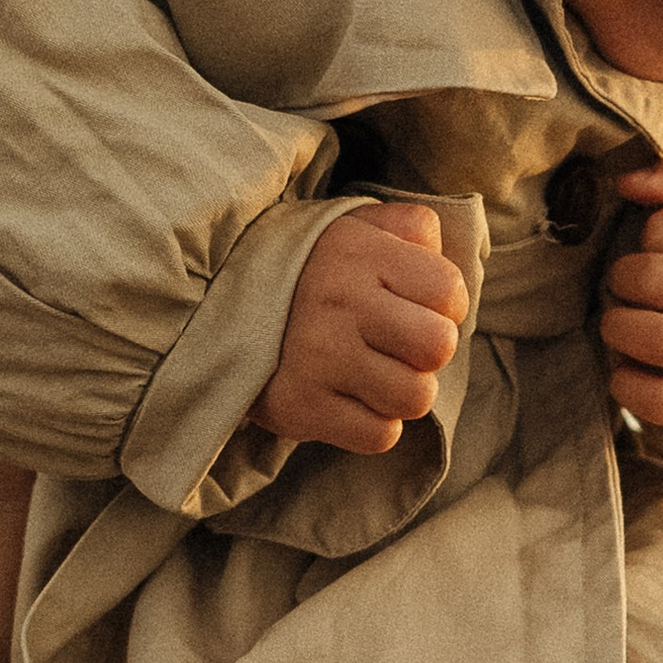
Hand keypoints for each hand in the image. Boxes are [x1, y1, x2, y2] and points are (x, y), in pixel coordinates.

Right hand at [251, 201, 468, 454]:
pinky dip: (373, 423)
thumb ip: (408, 227)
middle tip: (397, 344)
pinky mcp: (299, 408)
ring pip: (415, 397)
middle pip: (439, 346)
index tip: (417, 305)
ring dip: (402, 390)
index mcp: (359, 252)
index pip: (449, 290)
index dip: (445, 304)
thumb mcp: (353, 226)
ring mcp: (318, 358)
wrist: (213, 305)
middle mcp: (340, 303)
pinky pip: (379, 436)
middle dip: (428, 351)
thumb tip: (443, 251)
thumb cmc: (306, 266)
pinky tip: (350, 398)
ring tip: (373, 371)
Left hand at [603, 153, 662, 432]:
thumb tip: (627, 181)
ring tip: (624, 322)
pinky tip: (626, 368)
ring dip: (620, 328)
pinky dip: (629, 386)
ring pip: (657, 339)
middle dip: (624, 279)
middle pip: (651, 280)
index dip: (651, 235)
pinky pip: (662, 403)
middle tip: (633, 286)